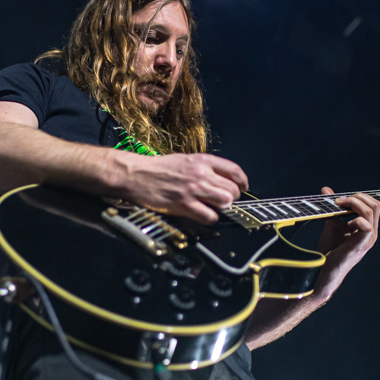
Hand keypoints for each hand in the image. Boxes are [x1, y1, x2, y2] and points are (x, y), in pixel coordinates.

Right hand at [120, 153, 248, 223]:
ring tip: (213, 208)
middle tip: (223, 201)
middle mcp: (201, 174)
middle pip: (233, 189)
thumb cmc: (157, 168)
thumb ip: (204, 168)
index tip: (242, 188)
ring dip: (222, 208)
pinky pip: (209, 217)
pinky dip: (210, 219)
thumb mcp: (184, 160)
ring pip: (225, 202)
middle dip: (232, 198)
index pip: (234, 170)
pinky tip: (202, 215)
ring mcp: (193, 190)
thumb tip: (220, 179)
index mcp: (202, 160)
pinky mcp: (184, 205)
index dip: (242, 182)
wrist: (136, 175)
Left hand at [314, 186, 379, 300]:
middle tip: (339, 201)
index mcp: (368, 228)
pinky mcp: (359, 245)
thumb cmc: (331, 250)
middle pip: (375, 205)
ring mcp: (367, 240)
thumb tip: (326, 190)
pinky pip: (366, 227)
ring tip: (339, 206)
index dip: (359, 197)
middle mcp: (372, 233)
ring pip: (371, 211)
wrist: (325, 271)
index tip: (340, 199)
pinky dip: (356, 219)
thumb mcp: (332, 225)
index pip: (373, 205)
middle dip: (357, 197)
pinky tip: (345, 222)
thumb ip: (332, 209)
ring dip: (354, 204)